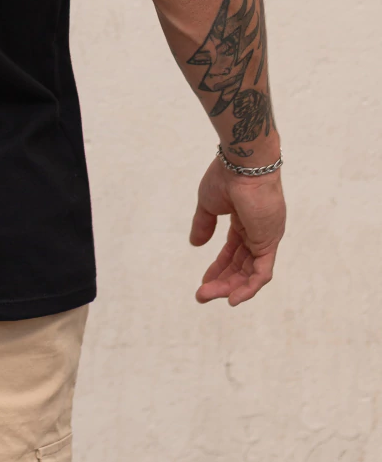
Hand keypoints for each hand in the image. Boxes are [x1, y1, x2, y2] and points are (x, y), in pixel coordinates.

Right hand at [189, 157, 285, 305]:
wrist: (242, 165)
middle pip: (241, 265)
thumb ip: (204, 224)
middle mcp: (258, 232)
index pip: (233, 251)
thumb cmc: (226, 177)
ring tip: (208, 295)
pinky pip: (262, 273)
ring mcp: (265, 238)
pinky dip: (249, 288)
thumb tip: (195, 244)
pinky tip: (233, 298)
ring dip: (230, 287)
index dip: (219, 267)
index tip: (203, 281)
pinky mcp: (269, 243)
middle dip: (222, 281)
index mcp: (245, 220)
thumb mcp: (209, 204)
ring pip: (250, 272)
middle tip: (202, 294)